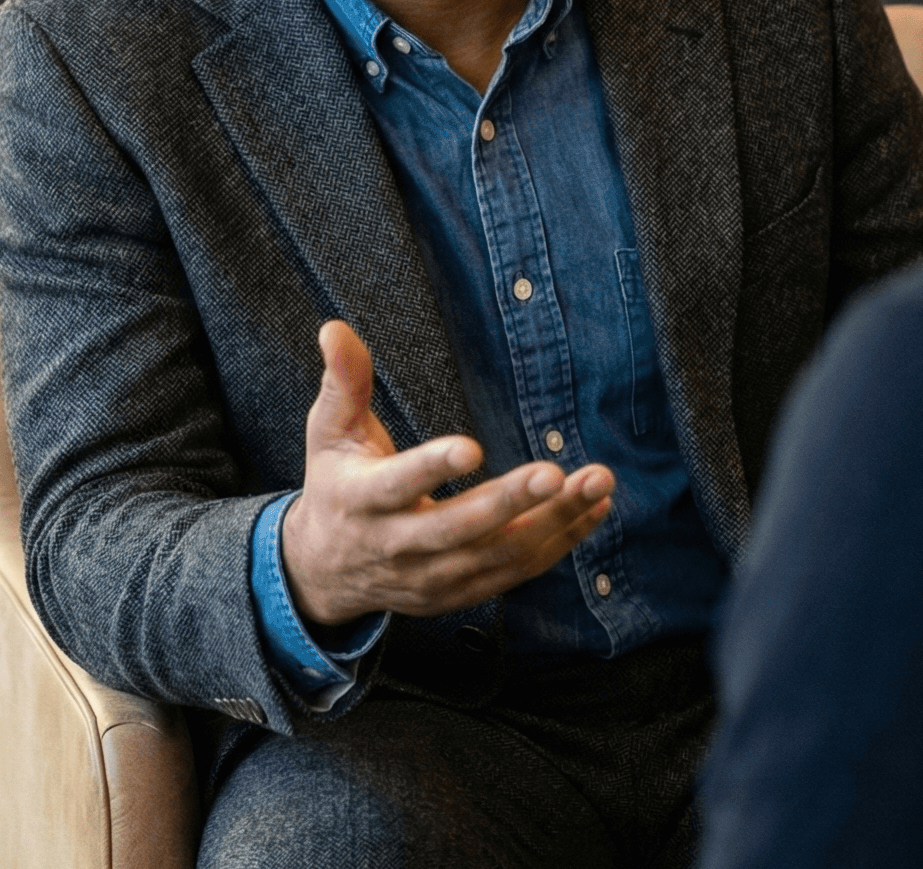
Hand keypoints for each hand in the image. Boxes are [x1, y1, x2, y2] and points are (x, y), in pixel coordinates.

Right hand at [280, 319, 614, 627]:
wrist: (327, 570)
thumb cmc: (336, 482)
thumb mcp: (328, 430)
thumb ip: (343, 382)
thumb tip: (335, 328)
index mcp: (362, 500)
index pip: (397, 485)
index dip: (432, 468)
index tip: (472, 448)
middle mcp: (397, 546)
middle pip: (458, 529)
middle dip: (509, 501)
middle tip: (554, 473)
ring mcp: (431, 577)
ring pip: (498, 554)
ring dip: (552, 522)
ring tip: (595, 483)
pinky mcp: (459, 594)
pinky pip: (516, 572)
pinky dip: (558, 544)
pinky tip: (591, 510)